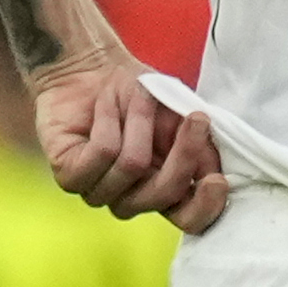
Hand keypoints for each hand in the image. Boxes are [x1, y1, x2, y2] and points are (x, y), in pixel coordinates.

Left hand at [33, 52, 229, 233]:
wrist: (88, 67)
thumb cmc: (137, 92)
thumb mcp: (179, 111)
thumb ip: (199, 141)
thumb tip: (214, 168)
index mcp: (163, 187)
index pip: (190, 219)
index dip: (205, 206)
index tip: (217, 179)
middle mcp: (132, 197)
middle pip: (163, 197)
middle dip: (183, 155)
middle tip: (197, 118)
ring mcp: (99, 191)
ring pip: (132, 167)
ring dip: (140, 121)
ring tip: (136, 96)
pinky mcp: (70, 176)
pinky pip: (101, 154)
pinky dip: (109, 120)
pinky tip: (104, 107)